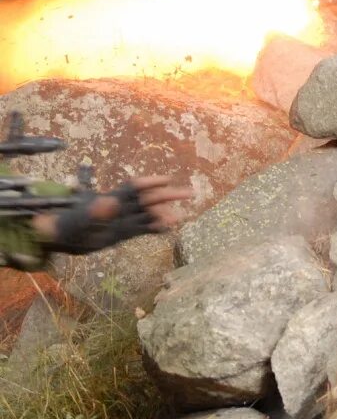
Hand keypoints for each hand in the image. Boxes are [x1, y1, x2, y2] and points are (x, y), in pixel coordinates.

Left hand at [35, 175, 191, 253]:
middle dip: (168, 195)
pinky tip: (168, 228)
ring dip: (164, 214)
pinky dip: (156, 228)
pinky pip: (144, 229)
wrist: (64, 239)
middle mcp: (122, 207)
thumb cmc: (69, 226)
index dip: (150, 182)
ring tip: (180, 217)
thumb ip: (94, 211)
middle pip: (148, 199)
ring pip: (149, 214)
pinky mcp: (125, 232)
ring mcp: (125, 219)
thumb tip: (109, 202)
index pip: (134, 188)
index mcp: (112, 199)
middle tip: (190, 192)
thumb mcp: (80, 219)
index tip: (167, 179)